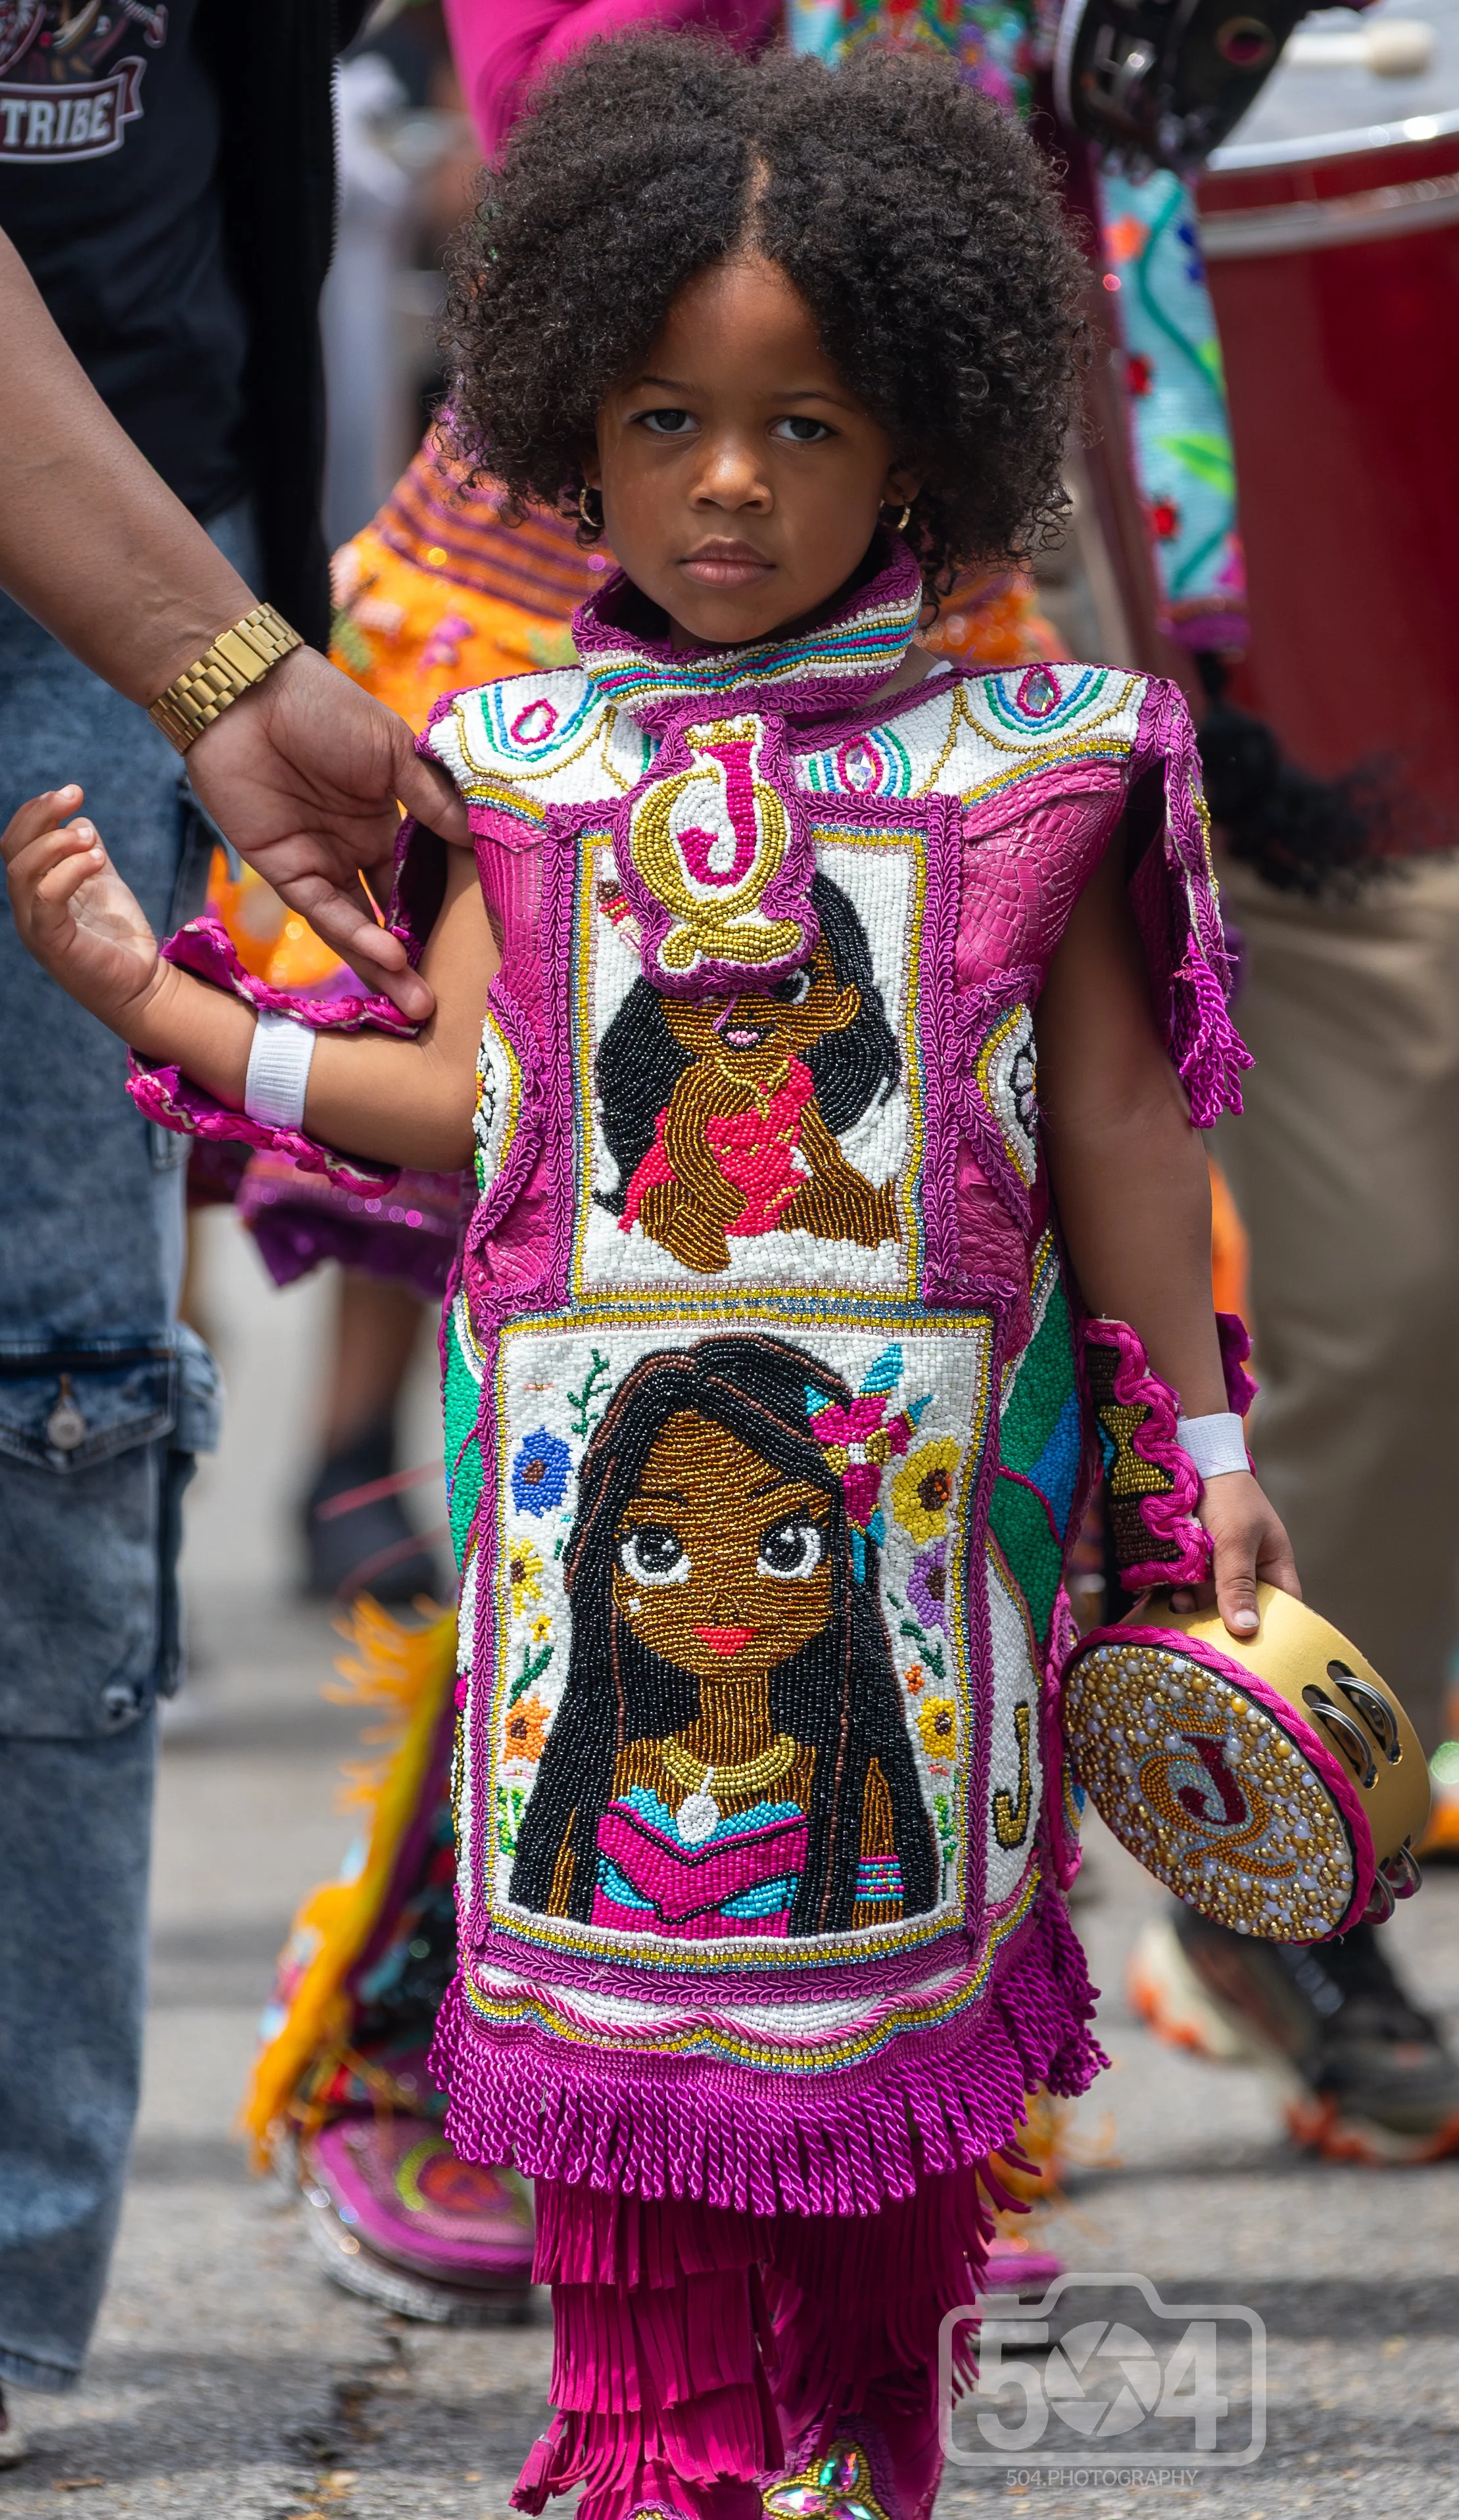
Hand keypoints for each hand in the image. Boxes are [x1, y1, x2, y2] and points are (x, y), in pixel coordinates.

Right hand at [3, 785, 166, 1036]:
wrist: (140, 984)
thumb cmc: (118, 936)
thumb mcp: (103, 883)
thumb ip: (88, 853)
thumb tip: (80, 820)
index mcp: (34, 887)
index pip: (18, 840)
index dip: (37, 810)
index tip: (73, 792)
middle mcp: (26, 905)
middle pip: (12, 849)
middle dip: (40, 813)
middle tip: (74, 795)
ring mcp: (34, 925)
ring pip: (22, 871)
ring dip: (55, 843)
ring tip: (90, 837)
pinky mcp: (51, 943)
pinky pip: (46, 899)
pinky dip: (68, 871)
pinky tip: (97, 858)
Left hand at [184, 646, 469, 1018]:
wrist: (248, 693)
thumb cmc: (325, 707)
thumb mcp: (394, 749)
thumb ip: (432, 800)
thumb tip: (480, 840)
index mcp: (388, 820)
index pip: (423, 878)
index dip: (447, 911)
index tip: (484, 945)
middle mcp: (356, 850)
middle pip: (394, 915)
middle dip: (420, 957)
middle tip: (452, 1000)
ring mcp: (322, 863)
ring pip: (360, 927)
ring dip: (387, 966)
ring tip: (420, 1002)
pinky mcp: (284, 872)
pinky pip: (325, 914)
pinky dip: (356, 937)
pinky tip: (389, 956)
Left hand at [1168, 1468, 1299, 1639]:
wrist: (1191, 1459)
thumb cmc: (1227, 1495)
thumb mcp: (1235, 1540)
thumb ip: (1237, 1584)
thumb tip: (1246, 1629)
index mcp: (1274, 1565)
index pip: (1284, 1610)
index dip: (1272, 1633)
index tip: (1253, 1653)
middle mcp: (1249, 1571)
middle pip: (1241, 1611)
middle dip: (1221, 1621)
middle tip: (1203, 1633)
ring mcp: (1220, 1568)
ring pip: (1210, 1602)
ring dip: (1193, 1606)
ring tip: (1176, 1603)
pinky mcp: (1193, 1563)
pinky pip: (1188, 1588)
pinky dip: (1177, 1592)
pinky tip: (1163, 1595)